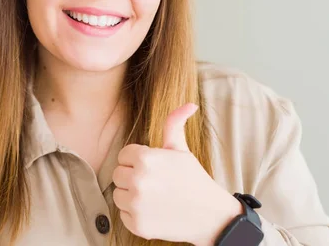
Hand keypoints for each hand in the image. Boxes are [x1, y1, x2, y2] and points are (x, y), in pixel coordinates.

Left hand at [112, 103, 242, 244]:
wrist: (210, 215)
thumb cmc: (193, 179)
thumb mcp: (181, 149)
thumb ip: (174, 124)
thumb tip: (190, 104)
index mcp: (145, 159)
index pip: (124, 155)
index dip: (138, 160)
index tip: (153, 168)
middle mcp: (137, 181)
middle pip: (118, 175)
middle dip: (132, 177)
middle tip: (154, 183)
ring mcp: (136, 205)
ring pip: (118, 195)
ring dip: (131, 196)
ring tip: (154, 196)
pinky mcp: (137, 225)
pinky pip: (123, 215)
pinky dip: (135, 214)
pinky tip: (154, 211)